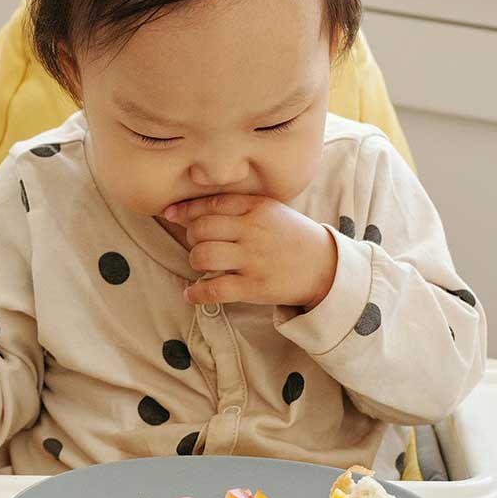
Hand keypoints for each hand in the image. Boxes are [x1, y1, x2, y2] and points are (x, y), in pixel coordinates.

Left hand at [163, 194, 337, 309]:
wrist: (324, 266)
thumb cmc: (289, 236)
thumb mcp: (270, 210)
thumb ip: (236, 206)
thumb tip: (189, 211)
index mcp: (256, 207)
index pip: (211, 203)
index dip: (186, 209)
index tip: (172, 214)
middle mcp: (253, 231)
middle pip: (201, 229)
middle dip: (191, 237)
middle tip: (198, 243)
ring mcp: (253, 259)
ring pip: (204, 256)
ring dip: (194, 261)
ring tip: (202, 264)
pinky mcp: (254, 286)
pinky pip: (215, 290)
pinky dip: (197, 293)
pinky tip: (192, 294)